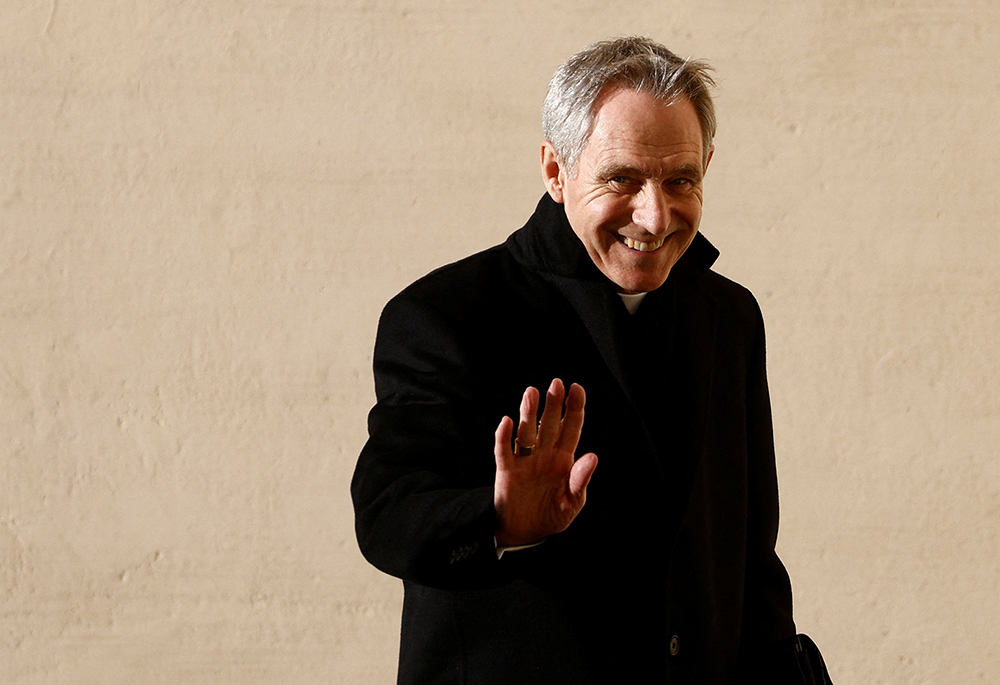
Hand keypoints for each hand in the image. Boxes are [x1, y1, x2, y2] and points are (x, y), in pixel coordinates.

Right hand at [493, 379, 597, 546]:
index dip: (574, 409)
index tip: (577, 389)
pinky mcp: (506, 471)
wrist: (525, 533)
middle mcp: (544, 454)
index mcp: (563, 459)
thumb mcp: (572, 503)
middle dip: (552, 404)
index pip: (570, 428)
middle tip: (556, 383)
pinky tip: (507, 422)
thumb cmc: (551, 516)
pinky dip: (504, 436)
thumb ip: (580, 480)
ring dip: (528, 413)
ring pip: (527, 431)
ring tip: (531, 392)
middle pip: (549, 424)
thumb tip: (592, 456)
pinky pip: (504, 450)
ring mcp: (524, 460)